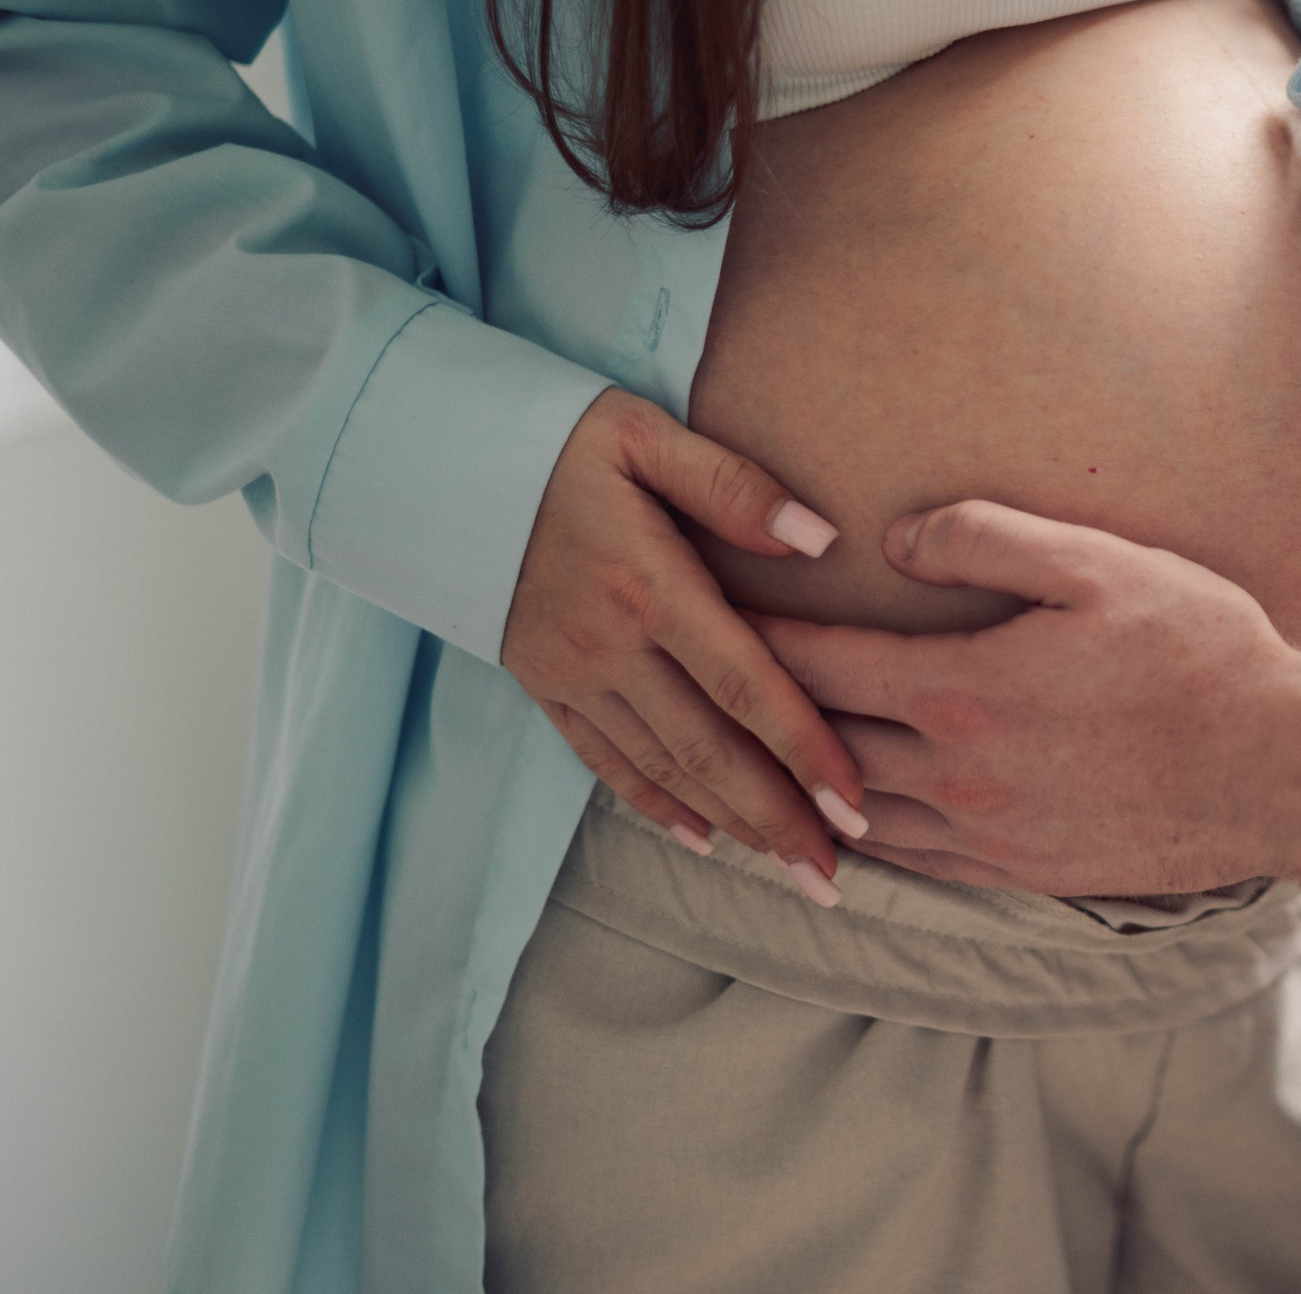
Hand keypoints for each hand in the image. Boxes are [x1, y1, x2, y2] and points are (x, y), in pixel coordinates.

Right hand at [501, 388, 867, 903]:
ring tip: (789, 865)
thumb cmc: (554, 437)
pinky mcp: (540, 683)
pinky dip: (655, 805)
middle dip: (778, 818)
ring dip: (730, 824)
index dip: (804, 748)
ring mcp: (569, 673)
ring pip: (662, 768)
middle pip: (709, 749)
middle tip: (835, 875)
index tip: (855, 803)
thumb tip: (819, 538)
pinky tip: (702, 836)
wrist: (434, 464)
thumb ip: (734, 487)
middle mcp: (608, 645)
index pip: (744, 682)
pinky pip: (604, 761)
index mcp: (647, 586)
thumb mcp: (645, 435)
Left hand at [752, 501, 1300, 897]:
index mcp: (962, 690)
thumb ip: (985, 539)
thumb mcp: (1099, 563)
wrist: (1280, 770)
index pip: (819, 665)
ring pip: (858, 818)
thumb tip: (895, 539)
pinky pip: (915, 863)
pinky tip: (850, 829)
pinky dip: (865, 842)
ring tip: (745, 771)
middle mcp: (958, 774)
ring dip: (797, 792)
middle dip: (754, 717)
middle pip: (819, 747)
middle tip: (697, 692)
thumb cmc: (1200, 652)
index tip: (702, 613)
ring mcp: (989, 836)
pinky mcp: (1025, 874)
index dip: (753, 636)